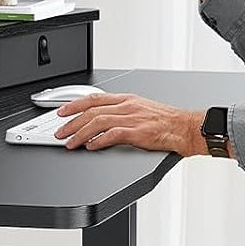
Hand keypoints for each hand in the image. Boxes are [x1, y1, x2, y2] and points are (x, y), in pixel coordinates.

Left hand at [53, 92, 206, 155]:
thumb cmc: (166, 121)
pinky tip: (90, 146)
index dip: (74, 104)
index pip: (94, 98)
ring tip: (70, 142)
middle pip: (91, 110)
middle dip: (71, 122)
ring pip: (97, 122)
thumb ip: (122, 113)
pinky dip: (98, 141)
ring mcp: (132, 118)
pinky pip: (112, 134)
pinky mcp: (137, 132)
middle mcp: (127, 106)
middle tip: (59, 131)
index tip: (61, 111)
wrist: (185, 128)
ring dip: (80, 133)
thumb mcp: (142, 109)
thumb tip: (101, 122)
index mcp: (127, 99)